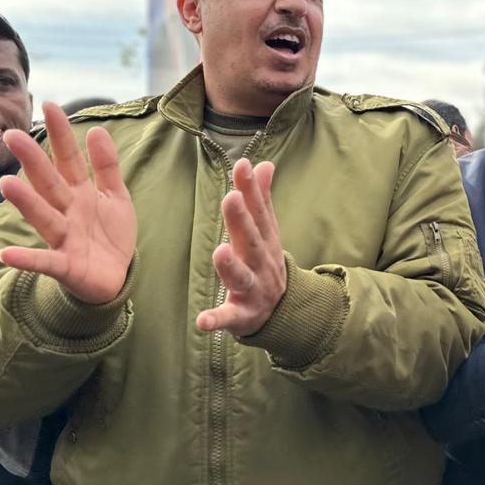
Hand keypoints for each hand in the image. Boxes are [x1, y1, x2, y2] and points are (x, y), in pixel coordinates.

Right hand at [0, 102, 136, 304]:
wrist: (116, 277)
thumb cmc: (109, 233)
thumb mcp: (115, 196)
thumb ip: (106, 166)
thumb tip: (96, 129)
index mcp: (80, 193)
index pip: (68, 159)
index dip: (62, 134)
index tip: (50, 105)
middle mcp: (67, 211)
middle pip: (49, 183)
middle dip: (34, 161)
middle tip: (13, 135)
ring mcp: (64, 238)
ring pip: (44, 216)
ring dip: (26, 202)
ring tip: (6, 183)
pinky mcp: (65, 265)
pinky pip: (45, 262)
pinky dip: (27, 259)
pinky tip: (7, 255)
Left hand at [196, 159, 287, 336]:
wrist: (282, 311)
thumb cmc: (265, 263)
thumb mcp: (268, 231)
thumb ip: (263, 198)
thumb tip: (266, 163)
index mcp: (264, 241)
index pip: (259, 211)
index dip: (251, 188)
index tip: (242, 165)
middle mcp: (261, 262)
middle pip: (252, 240)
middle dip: (242, 220)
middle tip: (230, 197)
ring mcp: (253, 289)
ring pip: (242, 277)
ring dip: (232, 266)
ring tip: (220, 252)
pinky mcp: (241, 314)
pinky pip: (229, 317)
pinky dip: (217, 319)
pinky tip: (203, 321)